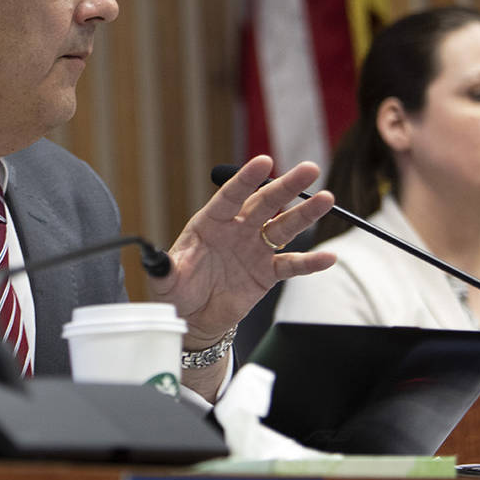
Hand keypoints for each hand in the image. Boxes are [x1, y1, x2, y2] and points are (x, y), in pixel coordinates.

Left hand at [148, 155, 335, 348]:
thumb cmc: (176, 291)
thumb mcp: (165, 278)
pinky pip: (291, 265)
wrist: (193, 317)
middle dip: (287, 186)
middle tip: (310, 169)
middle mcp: (237, 230)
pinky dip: (309, 262)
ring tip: (327, 199)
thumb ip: (163, 267)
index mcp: (211, 223)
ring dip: (305, 214)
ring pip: (283, 227)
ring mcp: (255, 249)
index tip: (263, 162)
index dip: (246, 179)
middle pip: (265, 203)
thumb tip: (151, 257)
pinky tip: (328, 258)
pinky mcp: (267, 273)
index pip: (231, 196)